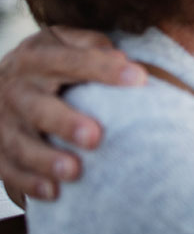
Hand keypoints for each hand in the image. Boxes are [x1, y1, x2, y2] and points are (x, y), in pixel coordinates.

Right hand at [0, 26, 145, 199]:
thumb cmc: (51, 60)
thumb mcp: (65, 41)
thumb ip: (92, 46)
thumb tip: (122, 58)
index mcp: (36, 56)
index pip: (71, 61)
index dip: (104, 69)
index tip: (140, 79)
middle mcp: (15, 88)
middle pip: (38, 108)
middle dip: (66, 123)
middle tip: (95, 137)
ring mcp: (2, 121)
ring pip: (20, 144)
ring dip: (46, 160)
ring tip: (75, 171)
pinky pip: (7, 169)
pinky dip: (28, 182)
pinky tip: (53, 192)